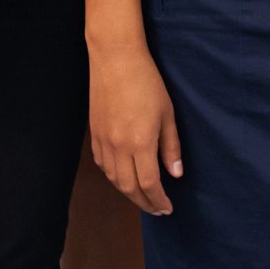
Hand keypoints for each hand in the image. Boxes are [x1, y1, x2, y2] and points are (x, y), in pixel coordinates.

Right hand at [88, 44, 183, 213]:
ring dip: (129, 192)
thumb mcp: (167, 114)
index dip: (158, 200)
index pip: (149, 184)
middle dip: (144, 203)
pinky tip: (123, 177)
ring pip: (114, 179)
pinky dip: (114, 176)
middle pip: (129, 187)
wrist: (115, 59)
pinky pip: (103, 165)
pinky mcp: (94, 133)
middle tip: (157, 209)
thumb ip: (171, 147)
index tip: (167, 208)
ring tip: (143, 197)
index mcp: (140, 143)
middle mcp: (118, 146)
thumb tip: (175, 174)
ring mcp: (103, 141)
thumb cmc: (146, 83)